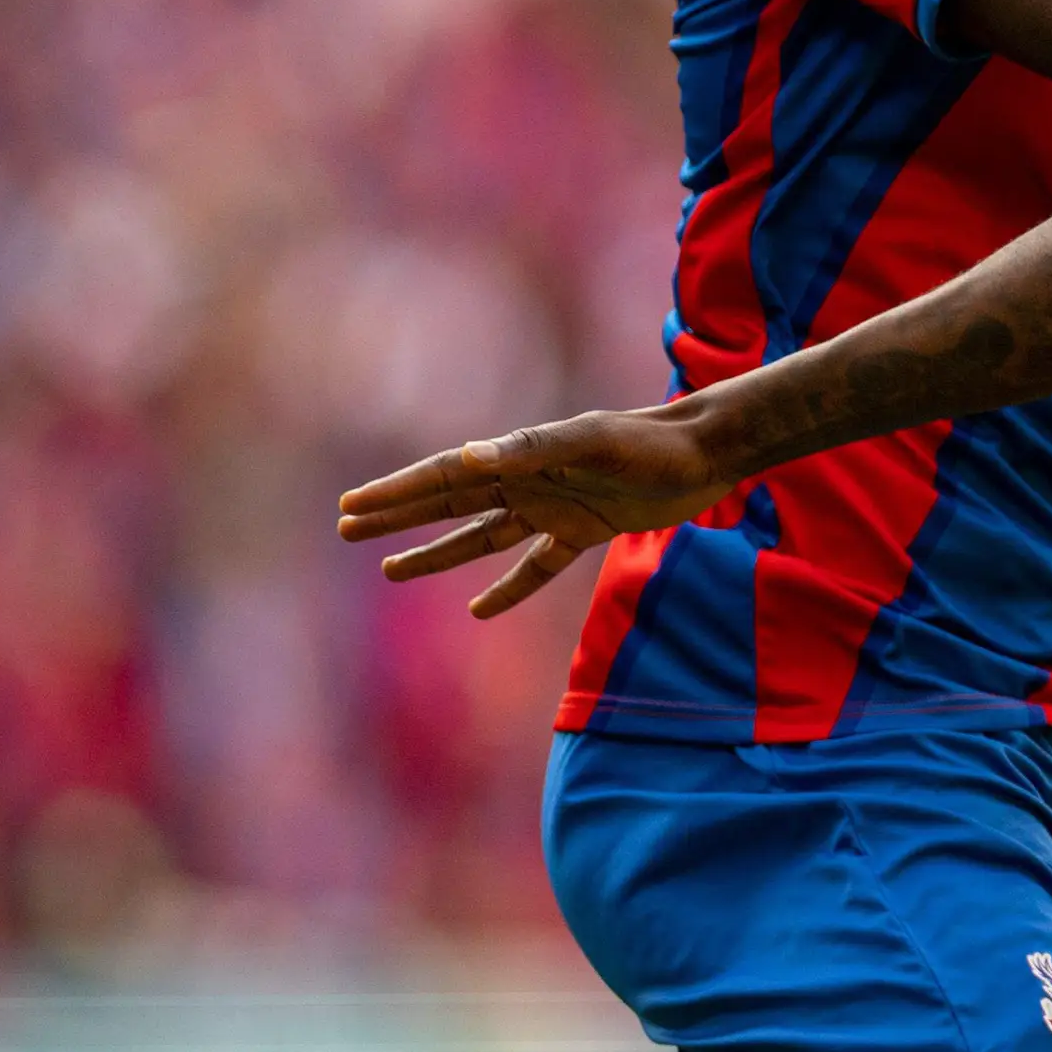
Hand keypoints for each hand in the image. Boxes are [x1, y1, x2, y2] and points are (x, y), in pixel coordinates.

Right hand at [335, 407, 735, 617]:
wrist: (706, 452)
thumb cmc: (650, 442)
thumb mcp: (591, 441)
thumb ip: (530, 448)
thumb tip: (466, 456)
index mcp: (521, 456)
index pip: (445, 476)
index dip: (396, 493)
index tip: (348, 508)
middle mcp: (529, 480)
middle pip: (449, 504)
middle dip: (398, 517)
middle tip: (345, 530)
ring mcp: (554, 507)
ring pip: (481, 537)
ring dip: (436, 554)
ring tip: (390, 571)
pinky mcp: (585, 531)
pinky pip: (535, 566)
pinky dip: (508, 588)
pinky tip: (478, 610)